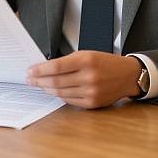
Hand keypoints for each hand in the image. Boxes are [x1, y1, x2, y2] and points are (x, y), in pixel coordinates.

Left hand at [27, 51, 142, 108]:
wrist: (127, 75)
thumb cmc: (105, 63)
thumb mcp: (87, 54)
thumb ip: (68, 61)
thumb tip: (45, 68)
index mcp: (86, 60)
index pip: (56, 66)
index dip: (40, 70)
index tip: (30, 71)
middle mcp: (89, 77)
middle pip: (56, 82)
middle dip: (39, 81)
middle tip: (30, 79)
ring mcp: (91, 91)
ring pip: (60, 93)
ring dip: (47, 89)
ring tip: (40, 85)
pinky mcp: (92, 103)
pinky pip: (69, 100)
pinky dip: (59, 96)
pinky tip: (54, 92)